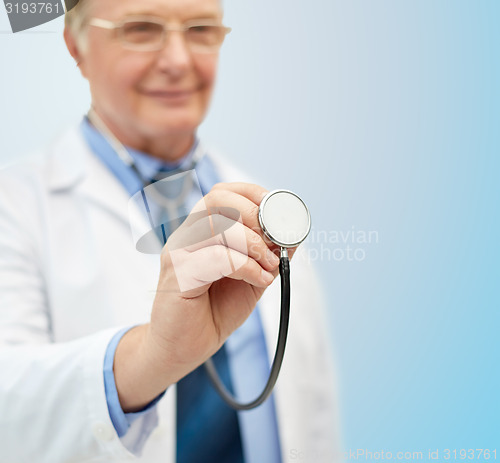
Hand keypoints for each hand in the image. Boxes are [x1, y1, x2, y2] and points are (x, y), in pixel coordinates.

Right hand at [114, 182, 294, 411]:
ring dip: (253, 243)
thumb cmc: (213, 311)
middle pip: (216, 199)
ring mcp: (178, 253)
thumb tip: (293, 237)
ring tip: (269, 265)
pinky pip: (218, 258)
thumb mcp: (250, 279)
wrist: (183, 348)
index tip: (277, 210)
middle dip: (254, 214)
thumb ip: (266, 256)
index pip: (221, 192)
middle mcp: (186, 236)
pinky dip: (247, 267)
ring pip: (218, 226)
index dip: (252, 193)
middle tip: (272, 239)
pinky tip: (260, 280)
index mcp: (201, 231)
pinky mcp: (178, 276)